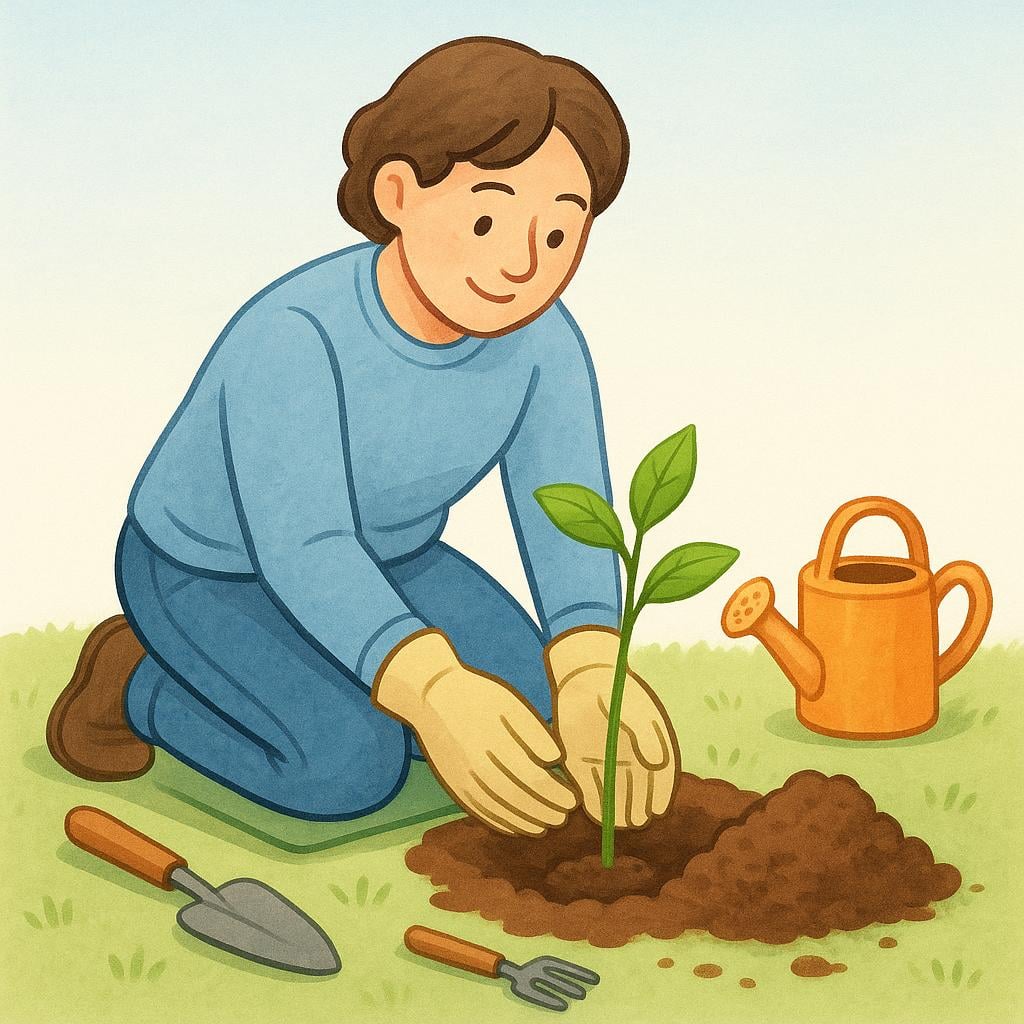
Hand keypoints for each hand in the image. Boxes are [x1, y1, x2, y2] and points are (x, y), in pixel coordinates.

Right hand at [372, 629, 577, 834]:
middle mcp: (478, 769)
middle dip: (545, 813)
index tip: (573, 800)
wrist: (432, 697)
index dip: (556, 795)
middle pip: (518, 800)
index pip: (533, 780)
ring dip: (525, 823)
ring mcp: (464, 781)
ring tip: (546, 827)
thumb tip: (556, 760)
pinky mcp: (454, 786)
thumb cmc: (478, 696)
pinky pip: (480, 813)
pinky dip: (501, 824)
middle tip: (565, 818)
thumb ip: (534, 732)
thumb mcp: (510, 703)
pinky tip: (516, 828)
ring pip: (499, 811)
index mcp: (496, 746)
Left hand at [545, 627, 677, 827]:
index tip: (657, 810)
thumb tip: (657, 764)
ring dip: (618, 811)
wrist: (583, 677)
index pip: (660, 779)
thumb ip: (646, 734)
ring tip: (622, 821)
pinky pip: (590, 790)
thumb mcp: (634, 708)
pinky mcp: (581, 764)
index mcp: (649, 748)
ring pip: (615, 796)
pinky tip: (599, 814)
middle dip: (638, 809)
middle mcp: (628, 760)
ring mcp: (604, 763)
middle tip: (636, 819)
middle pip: (637, 792)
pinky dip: (594, 803)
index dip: (660, 796)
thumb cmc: (616, 691)